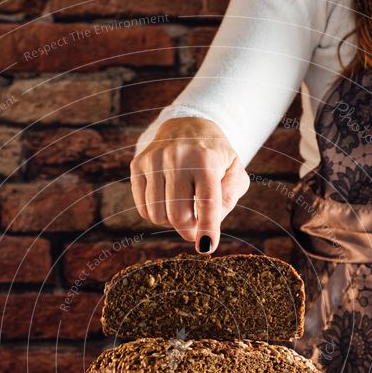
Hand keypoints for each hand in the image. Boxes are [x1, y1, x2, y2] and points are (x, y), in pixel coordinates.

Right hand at [130, 117, 249, 252]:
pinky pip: (144, 209)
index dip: (206, 228)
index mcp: (205, 158)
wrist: (187, 124)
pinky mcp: (138, 165)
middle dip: (189, 230)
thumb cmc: (214, 155)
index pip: (206, 201)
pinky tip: (167, 203)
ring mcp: (154, 160)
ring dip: (171, 223)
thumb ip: (230, 196)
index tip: (206, 248)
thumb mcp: (234, 170)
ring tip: (182, 210)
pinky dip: (156, 215)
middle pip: (178, 215)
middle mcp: (177, 157)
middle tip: (196, 228)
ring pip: (158, 215)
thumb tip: (211, 220)